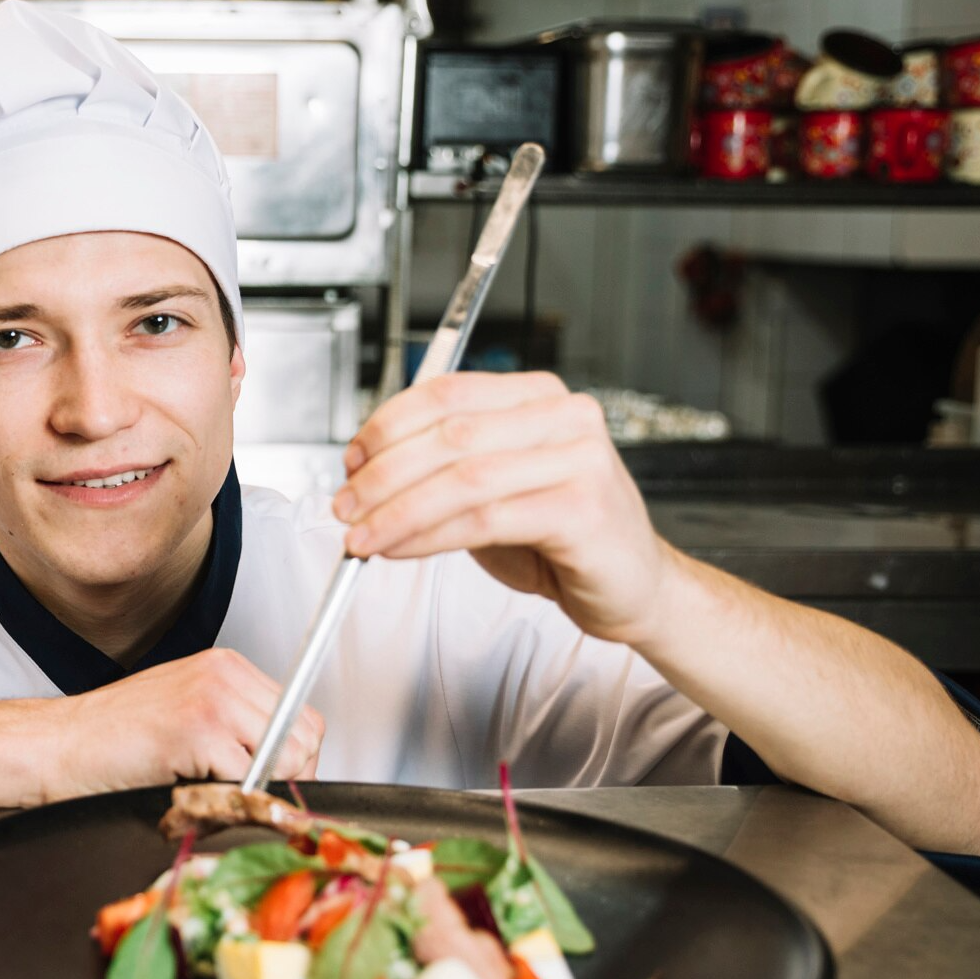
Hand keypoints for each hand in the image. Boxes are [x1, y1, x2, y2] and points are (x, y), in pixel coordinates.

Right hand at [38, 648, 324, 800]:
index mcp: (225, 667)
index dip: (296, 758)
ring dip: (257, 789)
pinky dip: (229, 798)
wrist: (58, 744)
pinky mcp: (198, 732)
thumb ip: (234, 725)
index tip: (275, 782)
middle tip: (253, 798)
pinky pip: (249, 779)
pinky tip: (194, 790)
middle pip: (305, 737)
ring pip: (284, 760)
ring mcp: (213, 701)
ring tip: (215, 793)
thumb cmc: (112, 736)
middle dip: (288, 778)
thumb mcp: (185, 712)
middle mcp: (224, 676)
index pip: (302, 714)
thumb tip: (284, 763)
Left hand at [334, 371, 671, 644]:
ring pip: (461, 478)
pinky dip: (429, 536)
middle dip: (382, 474)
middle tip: (345, 505)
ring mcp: (579, 460)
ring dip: (396, 510)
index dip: (387, 424)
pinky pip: (484, 519)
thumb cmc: (562, 538)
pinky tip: (400, 549)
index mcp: (538, 396)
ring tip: (361, 536)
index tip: (350, 460)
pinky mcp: (581, 510)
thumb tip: (366, 469)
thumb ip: (445, 467)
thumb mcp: (495, 488)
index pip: (447, 392)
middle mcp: (564, 416)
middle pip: (448, 433)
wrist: (634, 586)